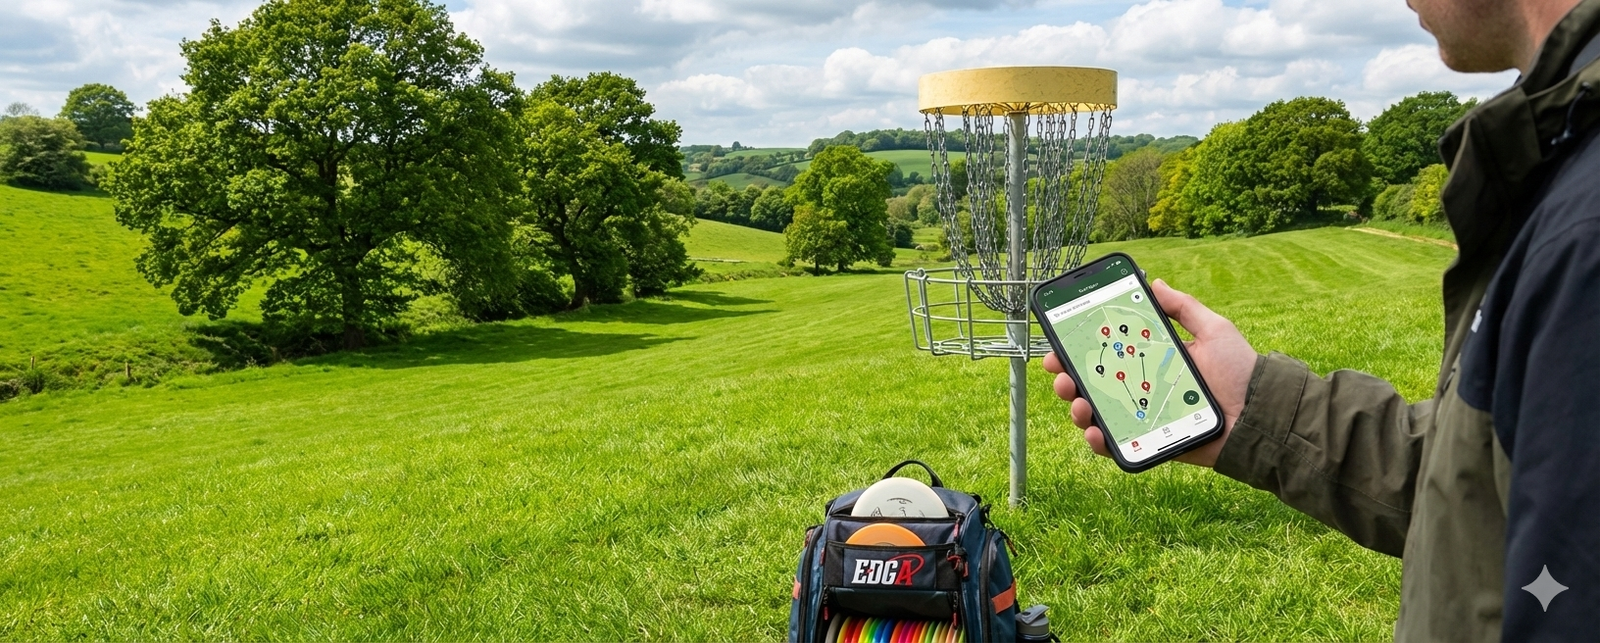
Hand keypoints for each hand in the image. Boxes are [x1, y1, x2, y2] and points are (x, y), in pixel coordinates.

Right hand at [1041, 278, 1256, 467]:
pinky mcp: (1150, 443)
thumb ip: (1183, 307)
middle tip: (1062, 375)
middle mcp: (1141, 389)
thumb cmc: (1240, 371)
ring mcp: (1142, 418)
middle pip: (1093, 384)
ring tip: (1080, 404)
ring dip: (1078, 409)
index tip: (1060, 343)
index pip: (1107, 354)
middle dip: (1068, 379)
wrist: (1260, 415)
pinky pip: (1116, 445)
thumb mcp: (1213, 330)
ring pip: (1097, 414)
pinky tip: (1095, 432)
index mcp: (1151, 361)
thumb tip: (1154, 281)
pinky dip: (1098, 441)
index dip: (1079, 349)